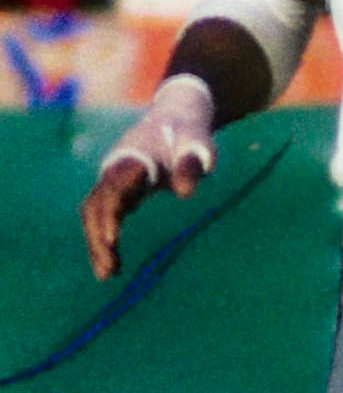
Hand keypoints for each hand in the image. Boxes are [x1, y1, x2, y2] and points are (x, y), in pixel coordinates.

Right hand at [85, 74, 217, 277]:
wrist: (177, 117)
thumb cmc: (190, 132)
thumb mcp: (198, 143)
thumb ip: (193, 162)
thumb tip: (185, 194)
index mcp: (135, 154)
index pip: (116, 183)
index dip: (111, 210)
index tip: (113, 237)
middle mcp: (116, 167)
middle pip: (97, 203)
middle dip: (100, 235)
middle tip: (109, 268)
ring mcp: (112, 178)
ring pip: (94, 212)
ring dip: (97, 242)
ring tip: (107, 275)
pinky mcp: (116, 190)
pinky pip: (102, 215)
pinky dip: (102, 238)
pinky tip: (111, 264)